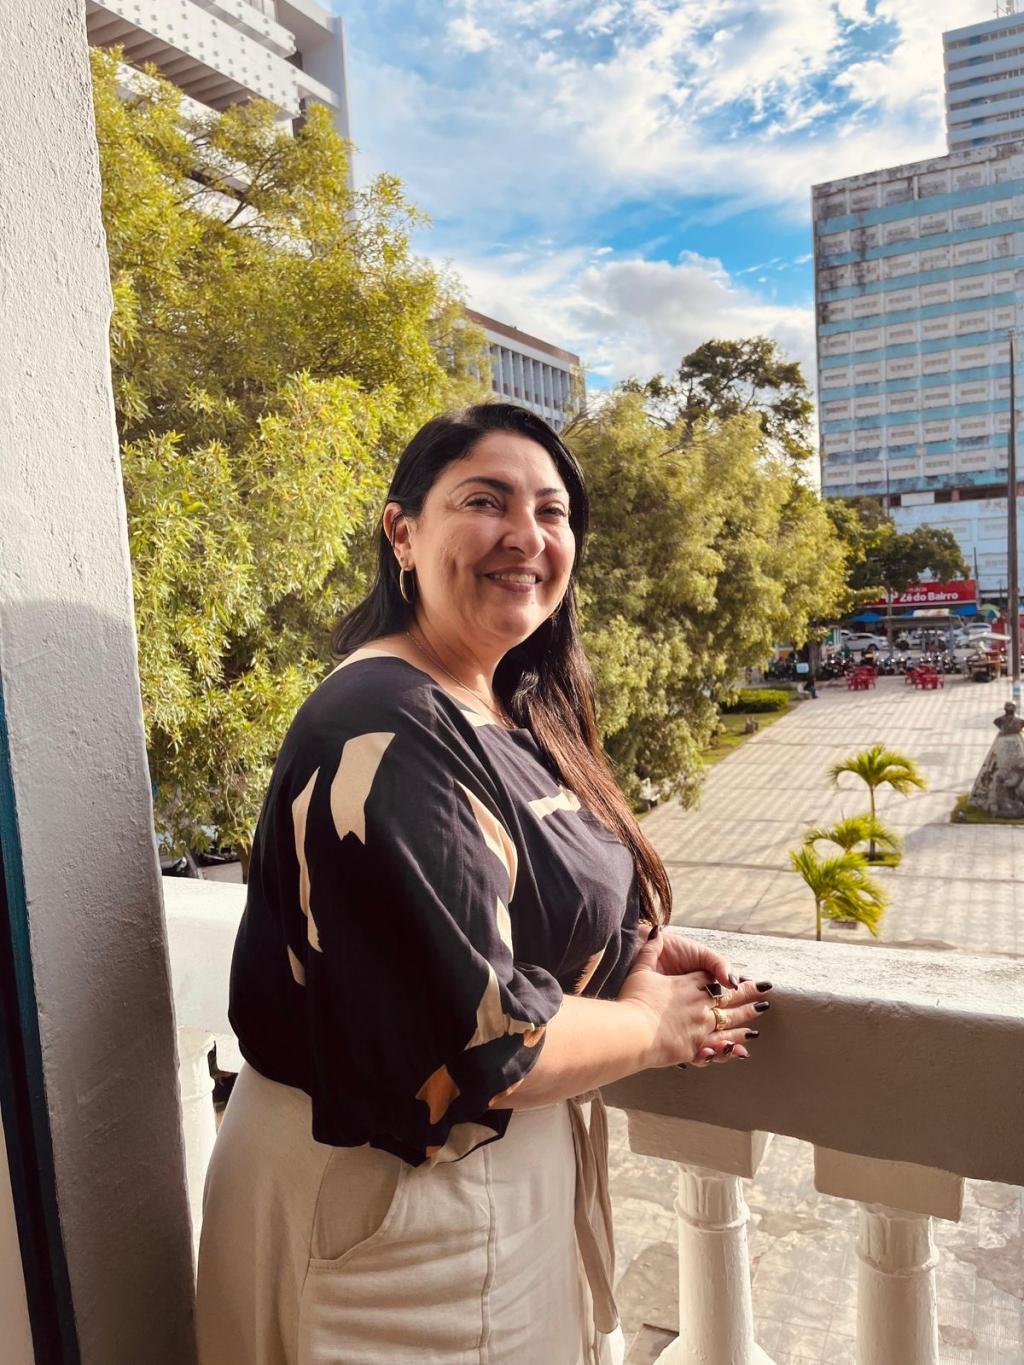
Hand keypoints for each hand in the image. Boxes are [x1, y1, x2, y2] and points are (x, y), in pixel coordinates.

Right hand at [621, 930, 770, 1068]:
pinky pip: (718, 1047)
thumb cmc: (635, 999)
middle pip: (729, 999)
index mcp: (689, 985)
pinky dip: (731, 1047)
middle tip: (764, 995)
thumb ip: (651, 949)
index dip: (730, 978)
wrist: (632, 1031)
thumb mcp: (641, 968)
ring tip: (758, 1019)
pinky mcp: (695, 1047)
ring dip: (746, 1020)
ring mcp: (700, 1026)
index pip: (714, 979)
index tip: (745, 978)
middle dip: (748, 996)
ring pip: (729, 1023)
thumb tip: (657, 929)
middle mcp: (700, 1004)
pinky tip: (742, 1049)